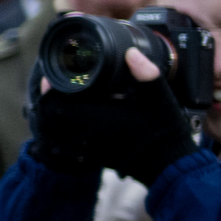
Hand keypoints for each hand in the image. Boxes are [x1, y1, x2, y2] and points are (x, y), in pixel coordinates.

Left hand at [27, 53, 199, 184]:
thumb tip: (131, 52)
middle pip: (52, 118)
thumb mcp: (159, 99)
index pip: (55, 105)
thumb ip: (145, 74)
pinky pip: (71, 143)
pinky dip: (69, 130)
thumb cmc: (164, 132)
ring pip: (59, 132)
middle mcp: (87, 136)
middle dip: (52, 101)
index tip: (54, 78)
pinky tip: (85, 118)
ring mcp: (89, 150)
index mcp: (96, 119)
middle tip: (60, 86)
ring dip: (59, 116)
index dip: (50, 90)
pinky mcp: (96, 158)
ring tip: (69, 101)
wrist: (170, 167)